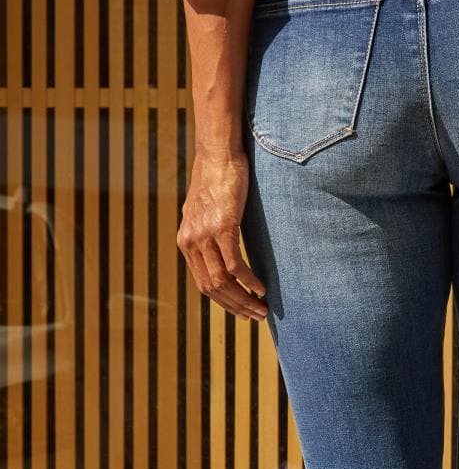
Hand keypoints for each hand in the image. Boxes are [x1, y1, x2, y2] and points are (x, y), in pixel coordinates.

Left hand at [177, 149, 267, 321]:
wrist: (218, 152)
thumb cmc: (217, 178)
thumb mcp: (208, 209)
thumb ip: (210, 232)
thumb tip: (224, 246)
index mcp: (186, 241)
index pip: (204, 283)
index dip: (224, 303)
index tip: (243, 312)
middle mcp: (191, 241)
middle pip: (212, 288)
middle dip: (236, 307)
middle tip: (257, 316)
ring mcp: (205, 235)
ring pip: (223, 282)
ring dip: (245, 299)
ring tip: (262, 307)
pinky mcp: (222, 227)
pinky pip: (235, 265)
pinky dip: (249, 281)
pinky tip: (262, 287)